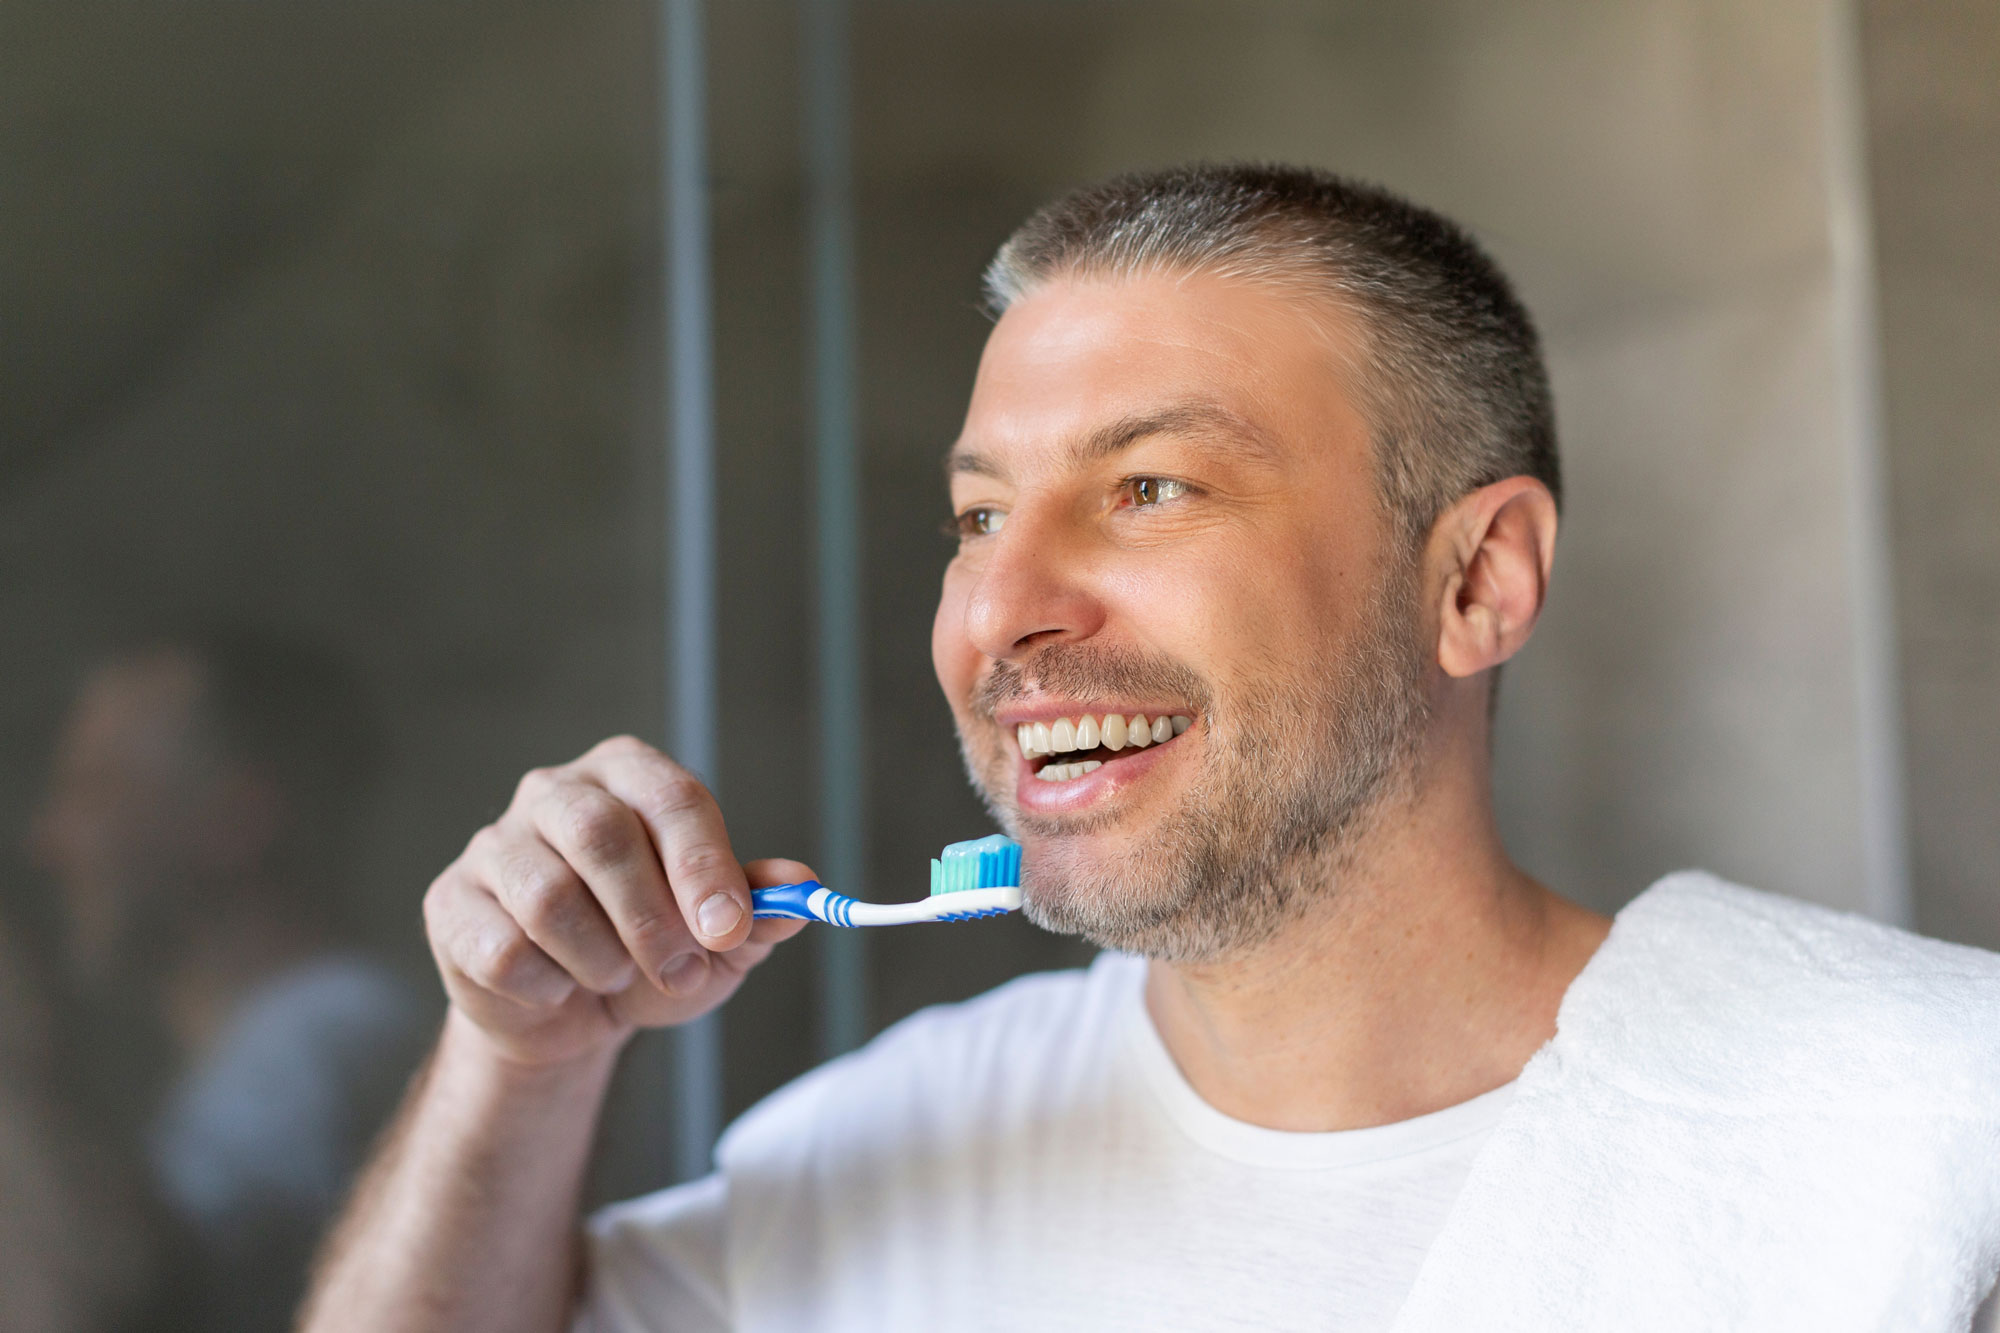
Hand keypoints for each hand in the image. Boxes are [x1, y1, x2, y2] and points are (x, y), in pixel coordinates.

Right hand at [423, 736, 808, 1067]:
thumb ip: (758, 911)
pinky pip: (504, 950)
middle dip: (652, 918)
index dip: (704, 865)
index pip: (672, 797)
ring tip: (616, 976)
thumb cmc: (649, 954)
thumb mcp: (716, 939)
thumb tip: (800, 892)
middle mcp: (556, 792)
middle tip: (682, 971)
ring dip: (602, 959)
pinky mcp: (451, 902)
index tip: (730, 927)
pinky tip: (559, 988)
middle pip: (601, 835)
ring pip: (549, 899)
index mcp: (630, 775)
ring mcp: (494, 844)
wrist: (570, 1015)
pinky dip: (549, 987)